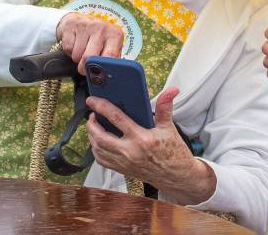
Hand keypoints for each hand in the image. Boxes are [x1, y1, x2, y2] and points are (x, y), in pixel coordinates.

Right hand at [55, 13, 123, 74]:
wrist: (80, 20)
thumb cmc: (98, 38)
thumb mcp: (109, 46)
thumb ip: (110, 60)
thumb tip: (107, 77)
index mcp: (115, 35)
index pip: (111, 56)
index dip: (102, 69)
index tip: (97, 76)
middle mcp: (101, 28)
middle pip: (89, 57)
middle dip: (84, 68)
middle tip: (85, 69)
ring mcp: (86, 25)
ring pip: (77, 55)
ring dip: (77, 59)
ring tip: (82, 51)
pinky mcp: (71, 25)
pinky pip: (67, 48)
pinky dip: (69, 51)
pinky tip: (74, 44)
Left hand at [86, 88, 215, 204]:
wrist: (176, 177)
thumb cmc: (174, 153)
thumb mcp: (169, 128)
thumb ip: (164, 108)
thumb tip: (170, 91)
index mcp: (141, 139)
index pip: (116, 119)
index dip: (102, 107)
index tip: (93, 101)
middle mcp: (130, 152)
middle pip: (100, 137)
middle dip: (91, 125)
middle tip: (91, 115)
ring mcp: (124, 163)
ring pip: (98, 150)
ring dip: (91, 137)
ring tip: (93, 127)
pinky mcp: (123, 170)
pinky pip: (102, 161)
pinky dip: (96, 150)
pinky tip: (98, 143)